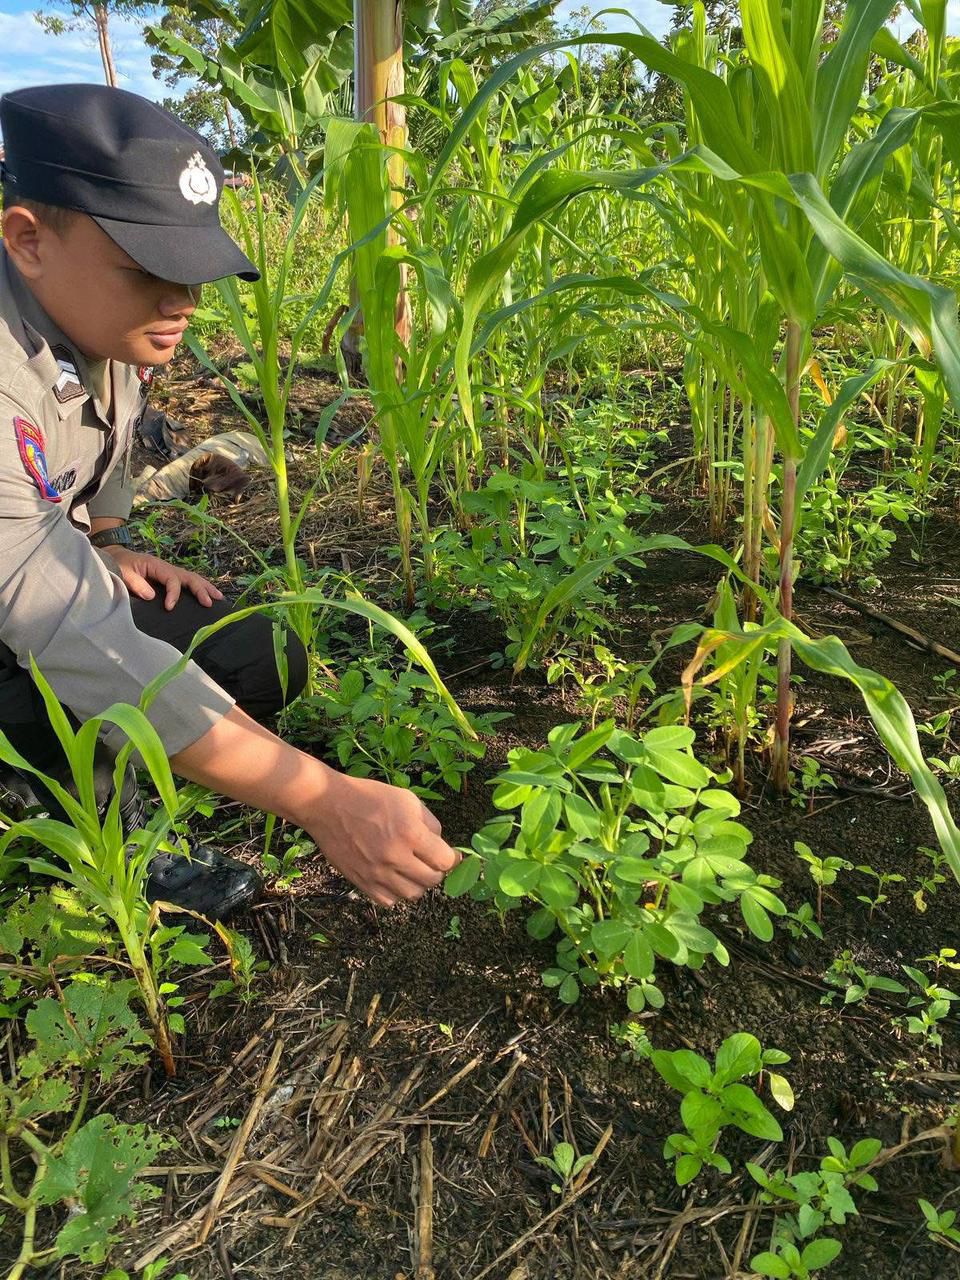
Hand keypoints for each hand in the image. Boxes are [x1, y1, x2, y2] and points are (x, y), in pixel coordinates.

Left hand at [101, 546, 224, 610]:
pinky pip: (187, 582)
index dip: (173, 593)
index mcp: (156, 565)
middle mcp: (167, 567)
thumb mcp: (122, 573)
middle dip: (201, 589)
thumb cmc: (118, 565)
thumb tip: (152, 596)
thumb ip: (136, 584)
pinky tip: (209, 595)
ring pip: (192, 578)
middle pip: (189, 577)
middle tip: (209, 603)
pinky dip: (200, 587)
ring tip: (219, 598)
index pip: (172, 579)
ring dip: (206, 588)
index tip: (169, 608)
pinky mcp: (169, 578)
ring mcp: (170, 572)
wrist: (115, 558)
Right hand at [303, 769, 460, 905]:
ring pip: (412, 894)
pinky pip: (388, 901)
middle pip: (432, 880)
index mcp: (410, 834)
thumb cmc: (370, 797)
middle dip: (437, 871)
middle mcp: (395, 857)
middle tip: (431, 861)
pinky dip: (396, 893)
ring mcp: (377, 873)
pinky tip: (394, 878)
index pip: (445, 861)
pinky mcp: (361, 882)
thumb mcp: (407, 800)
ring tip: (412, 870)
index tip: (451, 855)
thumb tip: (442, 845)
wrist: (329, 805)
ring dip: (418, 883)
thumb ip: (430, 824)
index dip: (452, 858)